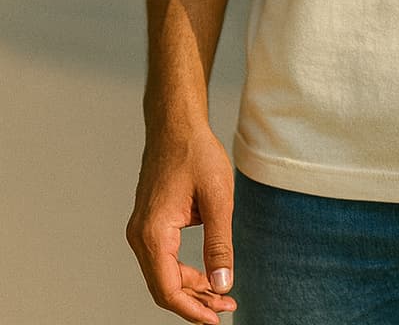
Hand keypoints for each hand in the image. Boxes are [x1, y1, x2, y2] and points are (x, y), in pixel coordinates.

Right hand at [126, 123, 237, 322]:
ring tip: (222, 292)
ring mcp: (141, 229)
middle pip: (163, 287)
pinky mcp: (148, 223)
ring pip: (162, 275)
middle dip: (195, 302)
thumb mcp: (218, 199)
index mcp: (153, 232)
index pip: (167, 289)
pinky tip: (206, 273)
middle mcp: (140, 235)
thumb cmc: (196, 154)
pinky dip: (183, 271)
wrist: (176, 124)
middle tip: (227, 305)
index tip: (217, 318)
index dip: (192, 309)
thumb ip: (220, 244)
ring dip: (191, 287)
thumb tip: (223, 284)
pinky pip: (162, 259)